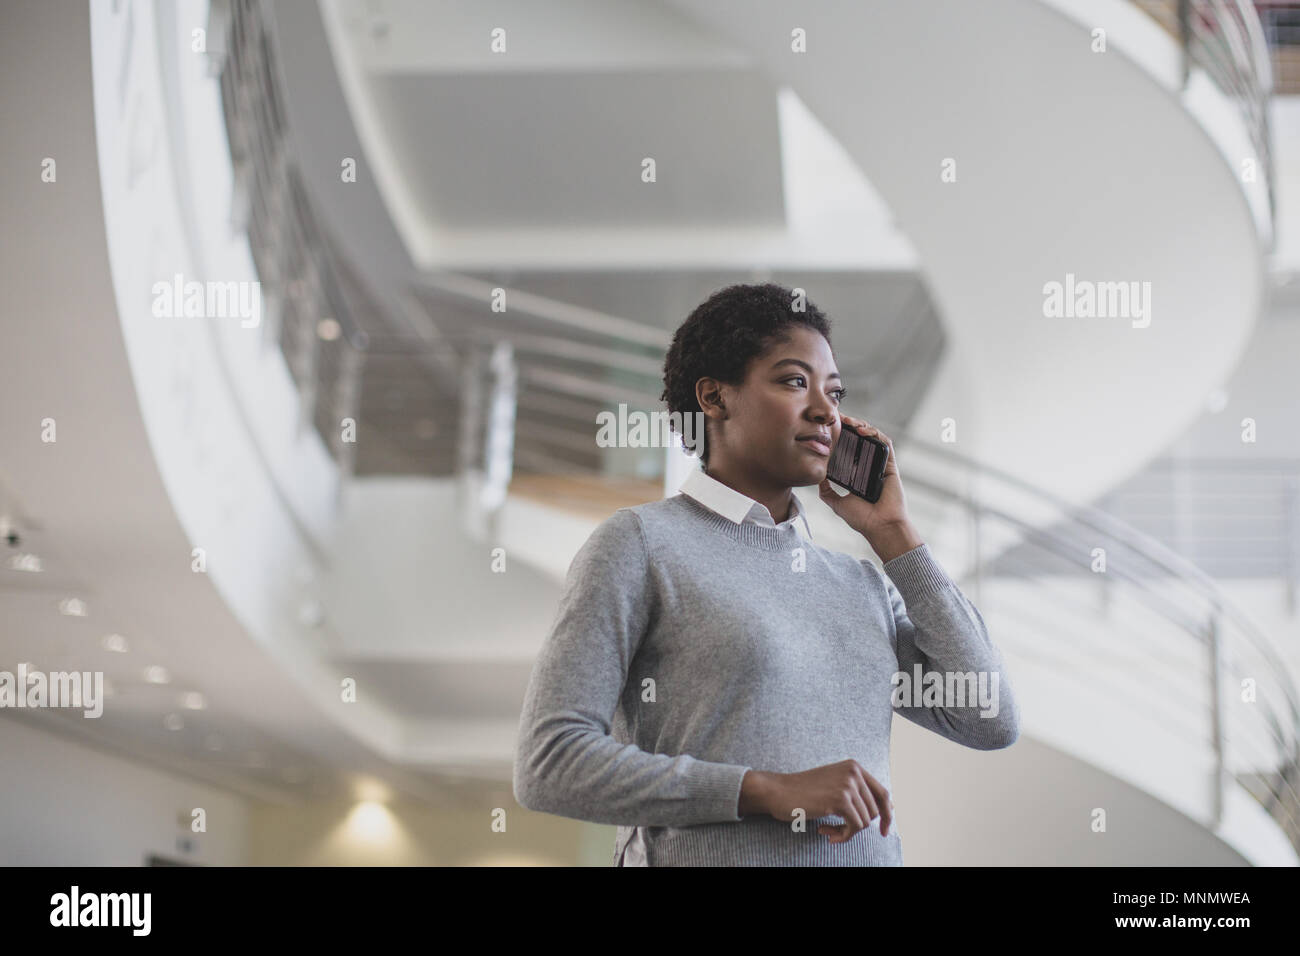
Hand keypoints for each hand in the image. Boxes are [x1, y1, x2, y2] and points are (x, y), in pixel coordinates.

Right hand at [752, 760, 894, 842]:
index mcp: (854, 766)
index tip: (884, 832)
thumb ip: (856, 792)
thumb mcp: (834, 784)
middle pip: (875, 812)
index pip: (884, 794)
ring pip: (865, 822)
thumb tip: (887, 812)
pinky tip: (825, 832)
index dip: (888, 815)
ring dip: (847, 832)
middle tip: (837, 829)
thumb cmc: (803, 792)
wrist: (778, 791)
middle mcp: (854, 772)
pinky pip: (855, 827)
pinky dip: (843, 836)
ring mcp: (847, 784)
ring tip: (829, 829)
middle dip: (858, 826)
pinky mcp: (840, 800)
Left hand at [817, 416, 911, 543]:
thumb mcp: (837, 503)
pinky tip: (862, 431)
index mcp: (857, 474)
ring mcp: (880, 465)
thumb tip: (817, 480)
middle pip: (859, 440)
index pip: (848, 450)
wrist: (880, 526)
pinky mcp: (890, 465)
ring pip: (872, 438)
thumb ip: (827, 492)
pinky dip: (875, 434)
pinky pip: (885, 444)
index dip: (839, 438)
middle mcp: (869, 467)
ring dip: (861, 426)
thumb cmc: (862, 518)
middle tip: (836, 419)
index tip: (827, 428)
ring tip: (848, 422)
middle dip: (849, 427)